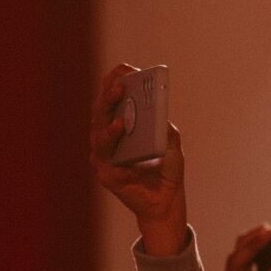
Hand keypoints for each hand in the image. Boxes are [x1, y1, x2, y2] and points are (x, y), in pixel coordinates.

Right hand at [90, 63, 187, 255]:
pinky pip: (105, 153)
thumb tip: (160, 112)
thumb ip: (164, 128)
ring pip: (99, 129)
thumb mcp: (171, 144)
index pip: (113, 102)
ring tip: (119, 95)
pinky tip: (119, 126)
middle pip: (103, 111)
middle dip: (110, 93)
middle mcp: (108, 140)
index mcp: (121, 130)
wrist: (167, 202)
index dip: (115, 83)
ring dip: (109, 110)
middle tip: (120, 79)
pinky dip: (111, 137)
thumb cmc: (167, 172)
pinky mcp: (106, 174)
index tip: (123, 67)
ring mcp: (104, 157)